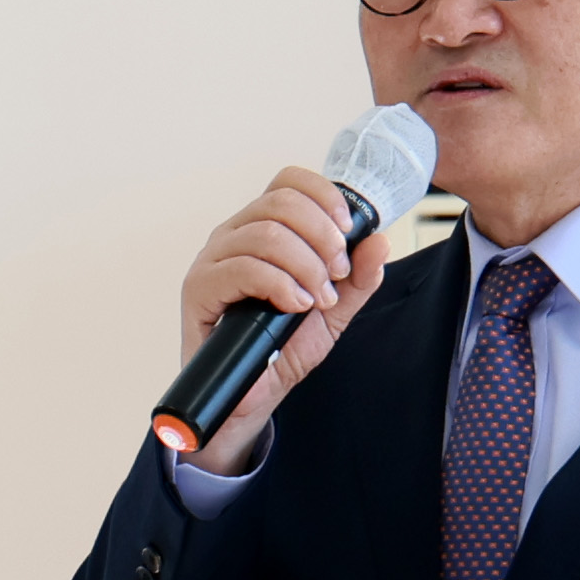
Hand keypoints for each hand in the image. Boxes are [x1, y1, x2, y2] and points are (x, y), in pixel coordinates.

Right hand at [167, 165, 395, 471]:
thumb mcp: (333, 311)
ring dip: (305, 266)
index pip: (289, 182)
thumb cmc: (281, 348)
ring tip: (316, 298)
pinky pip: (242, 267)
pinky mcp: (199, 288)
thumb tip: (380, 240)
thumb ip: (358, 278)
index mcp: (262, 227)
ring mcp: (213, 259)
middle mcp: (234, 234)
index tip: (347, 232)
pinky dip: (278, 284)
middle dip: (322, 237)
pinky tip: (294, 305)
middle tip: (336, 276)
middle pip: (282, 203)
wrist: (251, 397)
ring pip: (265, 234)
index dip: (324, 197)